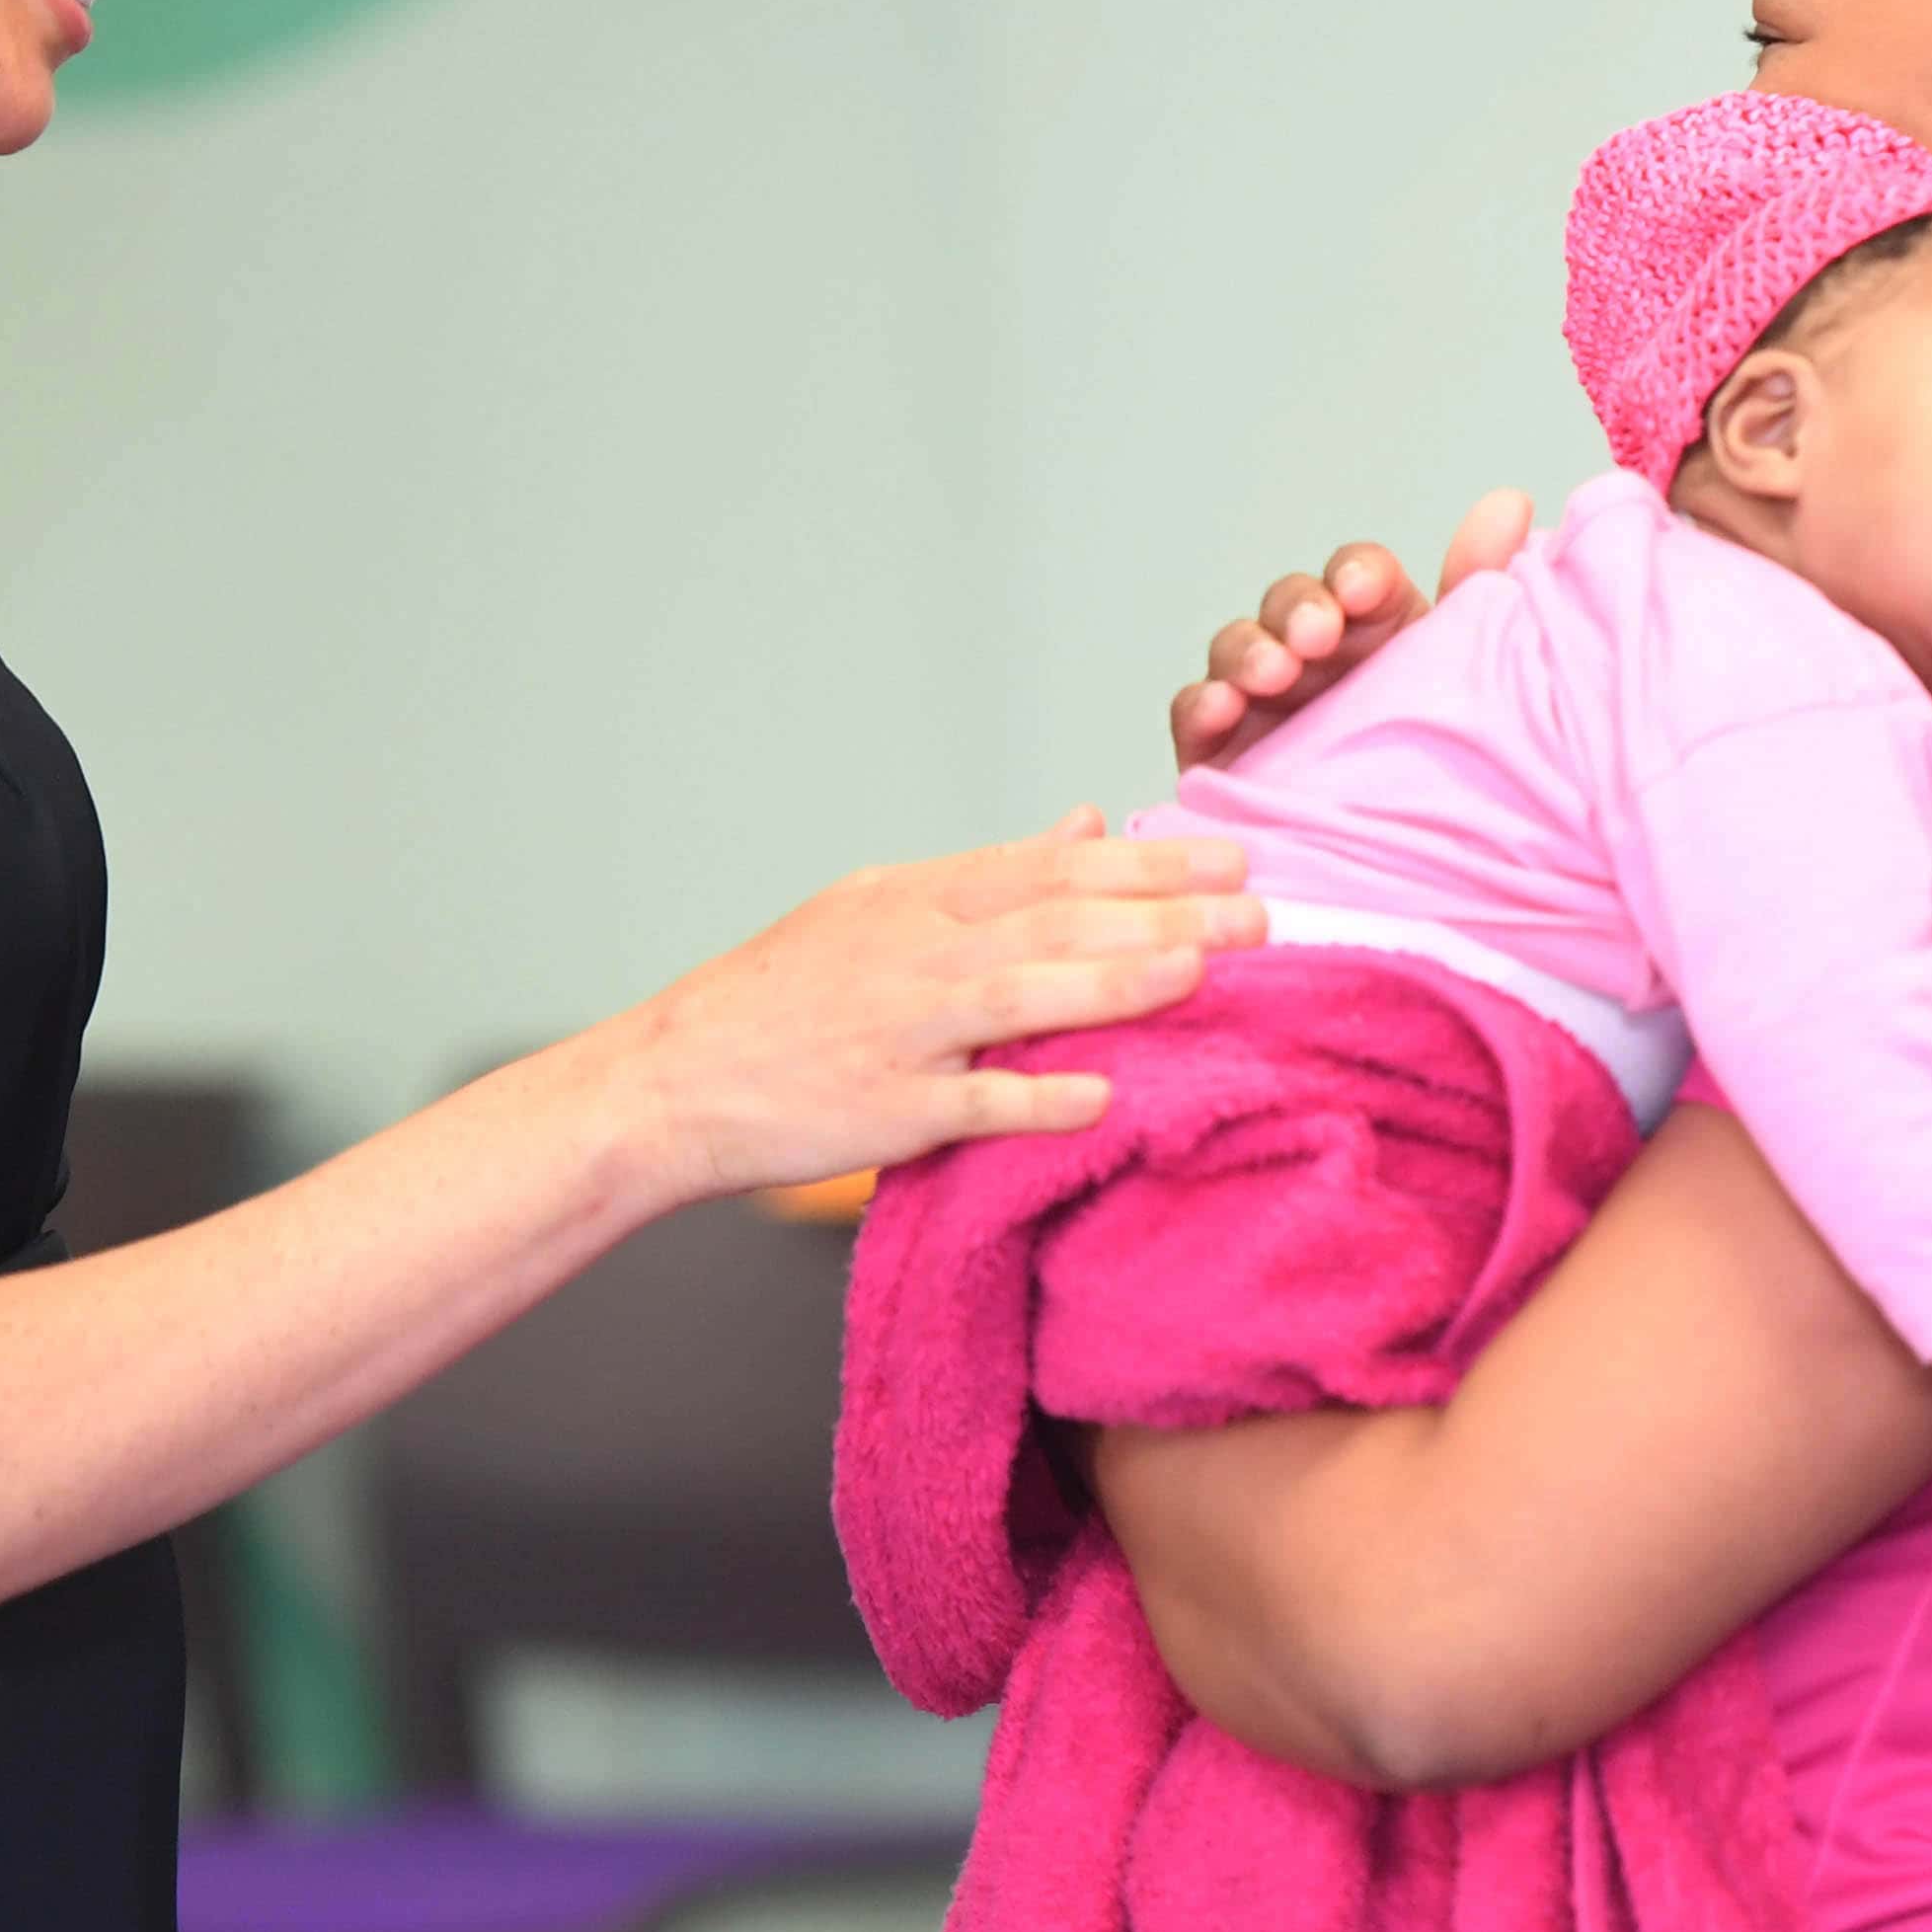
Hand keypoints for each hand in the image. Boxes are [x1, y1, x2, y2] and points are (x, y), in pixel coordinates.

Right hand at [601, 809, 1262, 1206]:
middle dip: (1164, 914)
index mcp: (918, 899)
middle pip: (1055, 922)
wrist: (673, 1078)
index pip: (1051, 866)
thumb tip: (1082, 823)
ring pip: (1023, 996)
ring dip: (1118, 984)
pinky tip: (1101, 1096)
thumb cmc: (780, 997)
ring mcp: (899, 1031)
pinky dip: (1033, 1097)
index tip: (1228, 855)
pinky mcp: (883, 1109)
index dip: (1145, 862)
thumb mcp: (876, 907)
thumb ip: (986, 874)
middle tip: (1258, 912)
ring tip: (1204, 975)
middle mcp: (914, 955)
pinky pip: (970, 1102)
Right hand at [1167, 489, 1536, 769]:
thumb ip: (1479, 590)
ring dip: (1251, 649)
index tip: (1367, 590)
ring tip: (1273, 672)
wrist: (1403, 875)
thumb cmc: (1434, 774)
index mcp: (1380, 633)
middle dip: (1300, 609)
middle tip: (1318, 635)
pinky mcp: (1216, 749)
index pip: (1360, 578)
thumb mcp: (1467, 679)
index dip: (1359, 574)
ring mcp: (1261, 699)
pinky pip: (1194, 712)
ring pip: (1238, 646)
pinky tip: (1221, 707)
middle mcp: (1317, 657)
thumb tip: (1509, 502)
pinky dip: (1202, 703)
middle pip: (1292, 604)